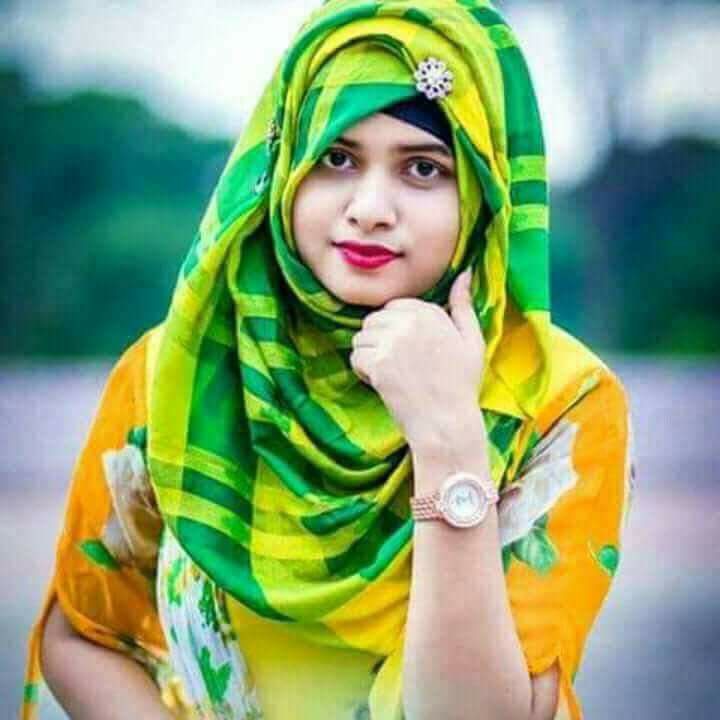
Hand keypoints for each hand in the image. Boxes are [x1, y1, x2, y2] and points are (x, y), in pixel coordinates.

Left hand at [349, 269, 486, 447]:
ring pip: (362, 337)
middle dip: (381, 341)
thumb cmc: (460, 385)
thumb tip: (464, 273)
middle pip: (374, 320)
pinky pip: (356, 357)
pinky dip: (364, 371)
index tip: (410, 351)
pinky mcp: (377, 363)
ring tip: (392, 374)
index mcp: (429, 312)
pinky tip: (383, 384)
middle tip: (400, 366)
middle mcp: (409, 322)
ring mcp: (392, 342)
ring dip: (370, 356)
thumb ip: (463, 305)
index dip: (397, 329)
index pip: (394, 306)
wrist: (447, 423)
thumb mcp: (471, 341)